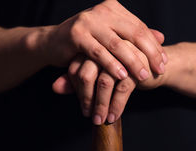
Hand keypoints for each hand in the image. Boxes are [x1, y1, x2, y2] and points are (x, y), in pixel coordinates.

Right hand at [43, 0, 166, 81]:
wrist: (53, 43)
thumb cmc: (85, 43)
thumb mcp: (111, 37)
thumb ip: (133, 36)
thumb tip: (161, 37)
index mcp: (113, 9)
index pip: (140, 27)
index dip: (154, 46)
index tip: (163, 63)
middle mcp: (103, 11)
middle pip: (133, 33)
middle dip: (148, 53)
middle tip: (159, 70)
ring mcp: (89, 21)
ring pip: (117, 43)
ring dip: (132, 61)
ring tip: (143, 76)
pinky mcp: (77, 34)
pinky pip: (98, 52)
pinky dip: (111, 64)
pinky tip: (122, 76)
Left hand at [52, 31, 165, 123]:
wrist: (152, 67)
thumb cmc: (120, 71)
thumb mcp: (97, 75)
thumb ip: (75, 81)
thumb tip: (54, 88)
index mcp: (92, 48)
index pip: (75, 71)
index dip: (77, 92)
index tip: (83, 107)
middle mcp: (104, 50)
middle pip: (86, 76)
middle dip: (87, 100)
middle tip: (89, 116)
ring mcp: (120, 57)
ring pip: (104, 84)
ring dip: (101, 106)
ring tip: (99, 121)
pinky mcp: (135, 67)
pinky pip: (122, 90)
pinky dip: (116, 106)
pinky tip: (113, 118)